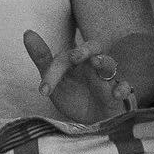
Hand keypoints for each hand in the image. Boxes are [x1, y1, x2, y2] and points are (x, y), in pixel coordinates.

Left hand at [22, 30, 138, 124]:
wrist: (93, 121)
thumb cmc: (74, 97)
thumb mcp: (54, 82)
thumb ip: (42, 58)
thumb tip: (27, 32)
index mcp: (76, 60)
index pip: (64, 57)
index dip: (53, 72)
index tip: (43, 90)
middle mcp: (92, 65)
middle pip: (93, 47)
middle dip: (84, 49)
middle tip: (74, 56)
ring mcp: (108, 78)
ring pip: (110, 65)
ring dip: (104, 63)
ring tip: (97, 62)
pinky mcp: (120, 94)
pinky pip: (126, 88)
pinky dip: (123, 89)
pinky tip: (117, 94)